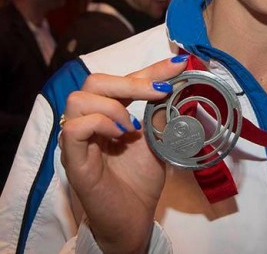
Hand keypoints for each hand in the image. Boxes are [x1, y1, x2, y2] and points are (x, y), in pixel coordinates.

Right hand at [59, 56, 187, 253]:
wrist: (134, 217)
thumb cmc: (141, 179)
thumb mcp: (159, 140)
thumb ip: (161, 113)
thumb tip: (178, 84)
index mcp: (110, 113)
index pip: (124, 79)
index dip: (152, 69)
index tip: (179, 64)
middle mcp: (90, 121)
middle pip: (95, 81)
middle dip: (131, 81)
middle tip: (159, 92)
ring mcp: (78, 140)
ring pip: (79, 99)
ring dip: (113, 105)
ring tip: (133, 127)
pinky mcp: (73, 160)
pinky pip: (74, 128)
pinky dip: (100, 124)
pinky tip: (120, 136)